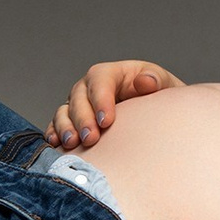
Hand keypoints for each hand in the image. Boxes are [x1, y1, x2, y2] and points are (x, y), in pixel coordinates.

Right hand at [48, 60, 183, 149]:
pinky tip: (58, 145)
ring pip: (64, 112)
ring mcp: (79, 104)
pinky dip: (55, 134)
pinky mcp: (72, 120)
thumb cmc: (159, 95)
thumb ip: (156, 81)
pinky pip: (57, 125)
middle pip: (78, 98)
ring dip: (66, 128)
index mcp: (113, 73)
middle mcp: (91, 87)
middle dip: (83, 118)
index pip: (100, 80)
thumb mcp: (164, 84)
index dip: (100, 99)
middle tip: (91, 138)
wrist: (155, 112)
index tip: (107, 121)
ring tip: (73, 143)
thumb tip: (145, 81)